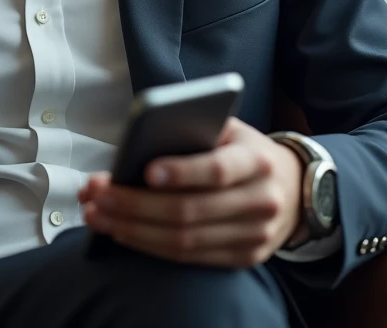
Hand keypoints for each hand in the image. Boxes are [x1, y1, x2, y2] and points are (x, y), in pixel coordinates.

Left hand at [80, 118, 304, 267]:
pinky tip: (121, 230)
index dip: (181, 172)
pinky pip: (188, 257)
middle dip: (134, 204)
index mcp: (256, 161)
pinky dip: (149, 245)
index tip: (144, 170)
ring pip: (183, 240)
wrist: (291, 187)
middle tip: (95, 192)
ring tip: (96, 212)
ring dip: (132, 228)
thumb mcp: (228, 128)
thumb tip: (140, 141)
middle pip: (189, 211)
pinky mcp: (242, 258)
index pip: (216, 170)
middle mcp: (259, 202)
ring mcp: (253, 236)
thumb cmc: (243, 149)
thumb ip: (194, 131)